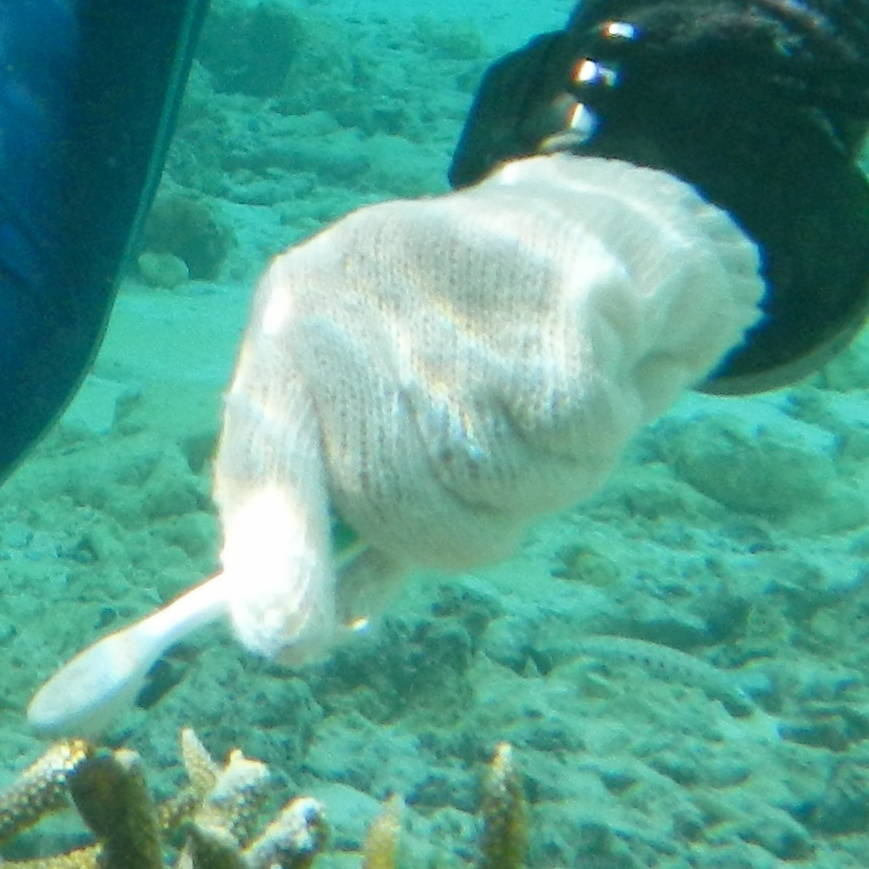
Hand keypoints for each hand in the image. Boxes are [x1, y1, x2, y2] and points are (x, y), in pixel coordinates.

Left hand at [211, 156, 760, 664]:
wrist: (586, 225)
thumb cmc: (460, 354)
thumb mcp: (381, 412)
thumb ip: (342, 516)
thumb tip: (291, 633)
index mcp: (287, 334)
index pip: (267, 456)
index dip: (276, 555)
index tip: (287, 642)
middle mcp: (345, 292)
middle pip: (404, 502)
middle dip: (467, 526)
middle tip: (495, 466)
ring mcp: (442, 277)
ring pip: (503, 476)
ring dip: (545, 478)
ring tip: (539, 403)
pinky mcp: (550, 277)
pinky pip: (578, 432)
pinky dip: (602, 429)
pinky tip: (590, 365)